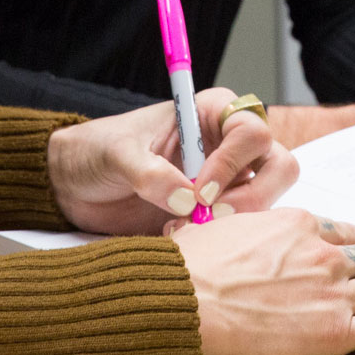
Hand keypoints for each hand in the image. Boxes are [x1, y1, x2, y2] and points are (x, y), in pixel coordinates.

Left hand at [47, 87, 297, 235]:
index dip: (233, 161)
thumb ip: (148, 172)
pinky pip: (242, 229)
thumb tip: (185, 199)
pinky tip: (180, 238)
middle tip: (210, 215)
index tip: (199, 188)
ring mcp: (228, 182)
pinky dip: (220, 240)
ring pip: (267, 202)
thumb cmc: (98, 151)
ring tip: (184, 228)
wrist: (75, 185)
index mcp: (212, 113)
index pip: (252, 129)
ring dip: (235, 222)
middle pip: (279, 166)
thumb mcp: (116, 154)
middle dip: (252, 196)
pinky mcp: (217, 214)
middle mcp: (229, 145)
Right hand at [173, 208, 354, 354]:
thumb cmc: (189, 268)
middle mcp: (323, 255)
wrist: (185, 305)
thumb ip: (236, 229)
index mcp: (298, 225)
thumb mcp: (217, 229)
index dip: (349, 246)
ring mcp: (332, 293)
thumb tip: (213, 233)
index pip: (345, 232)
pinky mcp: (334, 333)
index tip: (348, 257)